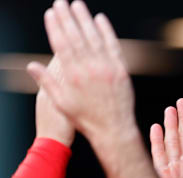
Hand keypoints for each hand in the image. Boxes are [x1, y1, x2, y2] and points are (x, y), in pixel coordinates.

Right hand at [26, 0, 135, 142]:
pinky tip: (100, 19)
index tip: (50, 13)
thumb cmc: (86, 119)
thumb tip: (30, 65)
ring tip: (77, 5)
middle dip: (67, 17)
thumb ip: (46, 82)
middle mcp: (89, 69)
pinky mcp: (121, 70)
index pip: (61, 44)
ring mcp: (107, 68)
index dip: (55, 27)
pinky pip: (113, 46)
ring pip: (94, 38)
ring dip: (85, 19)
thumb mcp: (61, 103)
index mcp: (72, 75)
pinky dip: (106, 31)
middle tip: (61, 2)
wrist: (114, 130)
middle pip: (76, 37)